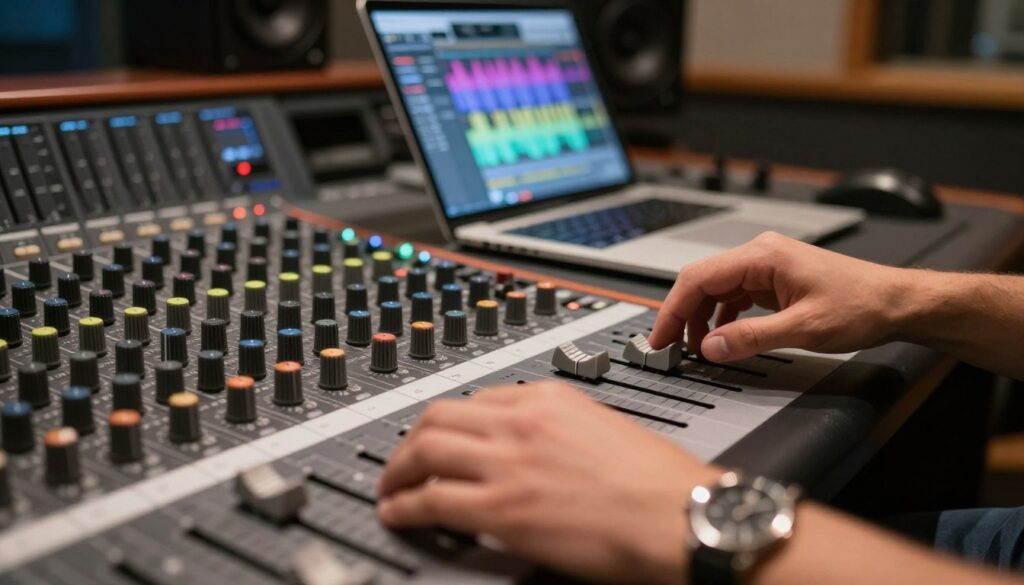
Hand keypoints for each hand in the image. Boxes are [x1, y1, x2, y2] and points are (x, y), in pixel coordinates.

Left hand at [376, 382, 718, 584]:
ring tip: (391, 488)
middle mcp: (522, 422)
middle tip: (402, 459)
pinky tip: (398, 513)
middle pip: (439, 415)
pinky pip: (431, 499)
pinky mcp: (502, 507)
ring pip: (425, 449)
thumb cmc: (660, 485)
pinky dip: (404, 506)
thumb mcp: (605, 431)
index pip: (478, 398)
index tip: (442, 437)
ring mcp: (509, 462)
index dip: (449, 421)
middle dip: (411, 439)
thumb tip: (540, 451)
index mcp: (550, 399)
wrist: (680, 516)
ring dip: (397, 470)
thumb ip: (563, 431)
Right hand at [649, 232, 913, 361]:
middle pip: (702, 282)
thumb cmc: (861, 305)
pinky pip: (734, 297)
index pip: (698, 278)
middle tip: (670, 347)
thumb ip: (750, 339)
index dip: (673, 310)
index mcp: (762, 256)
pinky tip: (723, 338)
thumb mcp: (802, 329)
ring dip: (702, 319)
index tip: (661, 337)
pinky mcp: (773, 281)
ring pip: (715, 290)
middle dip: (682, 315)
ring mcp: (766, 267)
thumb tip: (711, 347)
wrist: (896, 303)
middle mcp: (760, 255)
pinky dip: (721, 318)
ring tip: (698, 349)